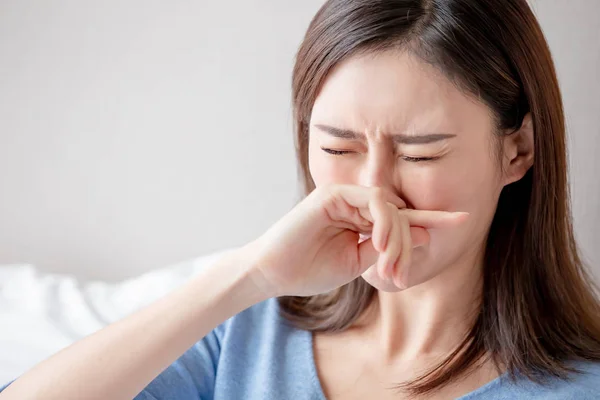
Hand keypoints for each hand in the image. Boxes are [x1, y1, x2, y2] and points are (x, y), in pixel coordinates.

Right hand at [247, 184, 467, 296]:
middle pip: (400, 215)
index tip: (464, 219)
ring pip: (390, 207)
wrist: (275, 272)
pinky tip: (380, 244)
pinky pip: (372, 200)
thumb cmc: (311, 270)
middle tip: (401, 276)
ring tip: (389, 266)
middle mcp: (355, 203)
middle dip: (408, 245)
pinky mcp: (333, 193)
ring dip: (397, 237)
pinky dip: (383, 221)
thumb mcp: (357, 262)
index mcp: (362, 219)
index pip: (402, 217)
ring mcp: (345, 195)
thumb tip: (426, 236)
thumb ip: (387, 248)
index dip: (433, 218)